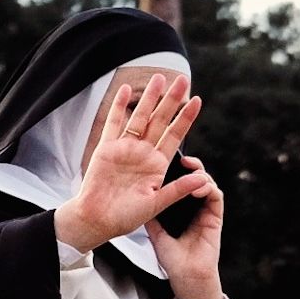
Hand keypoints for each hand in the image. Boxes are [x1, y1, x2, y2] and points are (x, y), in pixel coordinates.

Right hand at [55, 73, 205, 251]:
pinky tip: (125, 89)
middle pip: (160, 120)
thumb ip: (178, 190)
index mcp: (157, 165)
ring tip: (159, 77)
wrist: (96, 220)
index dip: (185, 118)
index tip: (197, 100)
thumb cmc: (125, 217)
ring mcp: (125, 149)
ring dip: (149, 97)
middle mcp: (143, 153)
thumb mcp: (156, 204)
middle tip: (183, 79)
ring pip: (139, 117)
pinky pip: (114, 123)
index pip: (175, 136)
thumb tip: (203, 179)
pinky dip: (118, 106)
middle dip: (171, 100)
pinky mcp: (106, 148)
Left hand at [146, 155, 223, 298]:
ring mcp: (206, 212)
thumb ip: (151, 215)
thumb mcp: (155, 232)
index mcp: (182, 210)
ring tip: (192, 170)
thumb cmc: (172, 260)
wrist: (185, 277)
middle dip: (192, 167)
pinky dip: (209, 188)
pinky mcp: (216, 218)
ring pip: (208, 184)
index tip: (169, 164)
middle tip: (185, 160)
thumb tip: (137, 197)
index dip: (178, 172)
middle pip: (196, 180)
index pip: (182, 184)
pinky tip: (199, 186)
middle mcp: (195, 208)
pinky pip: (216, 197)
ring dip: (201, 175)